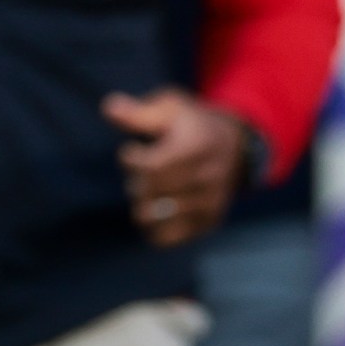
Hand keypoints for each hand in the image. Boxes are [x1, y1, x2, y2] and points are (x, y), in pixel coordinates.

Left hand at [101, 87, 247, 247]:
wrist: (236, 147)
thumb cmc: (193, 123)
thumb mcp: (170, 107)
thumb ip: (139, 113)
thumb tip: (108, 109)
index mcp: (197, 146)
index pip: (152, 168)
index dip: (131, 161)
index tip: (132, 151)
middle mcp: (207, 178)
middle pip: (150, 195)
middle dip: (135, 183)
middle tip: (142, 171)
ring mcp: (210, 203)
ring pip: (154, 219)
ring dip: (142, 204)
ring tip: (151, 189)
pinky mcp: (208, 222)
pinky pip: (167, 237)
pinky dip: (152, 227)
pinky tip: (156, 208)